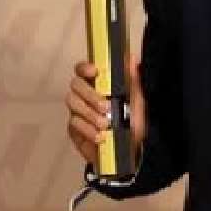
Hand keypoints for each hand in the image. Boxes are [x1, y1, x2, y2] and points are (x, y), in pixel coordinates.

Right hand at [65, 52, 146, 166]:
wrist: (131, 152)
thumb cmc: (132, 124)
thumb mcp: (137, 101)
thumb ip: (133, 80)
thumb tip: (133, 59)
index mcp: (99, 85)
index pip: (83, 69)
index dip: (84, 67)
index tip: (95, 71)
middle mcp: (85, 96)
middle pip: (75, 85)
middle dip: (90, 95)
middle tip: (105, 106)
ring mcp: (78, 112)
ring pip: (73, 103)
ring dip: (90, 113)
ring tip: (105, 124)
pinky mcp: (75, 129)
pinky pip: (74, 123)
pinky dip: (88, 129)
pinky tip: (100, 136)